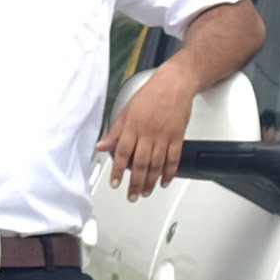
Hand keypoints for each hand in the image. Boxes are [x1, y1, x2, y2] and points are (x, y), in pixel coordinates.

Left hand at [99, 76, 193, 199]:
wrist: (174, 84)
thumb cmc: (150, 94)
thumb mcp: (126, 110)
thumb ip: (114, 131)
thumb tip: (101, 145)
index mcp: (133, 126)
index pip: (123, 153)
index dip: (118, 171)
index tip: (115, 183)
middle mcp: (148, 133)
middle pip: (141, 164)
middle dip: (135, 183)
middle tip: (132, 195)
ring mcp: (164, 136)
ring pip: (157, 164)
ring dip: (151, 181)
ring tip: (145, 192)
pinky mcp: (178, 137)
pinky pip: (174, 159)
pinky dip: (170, 172)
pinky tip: (164, 181)